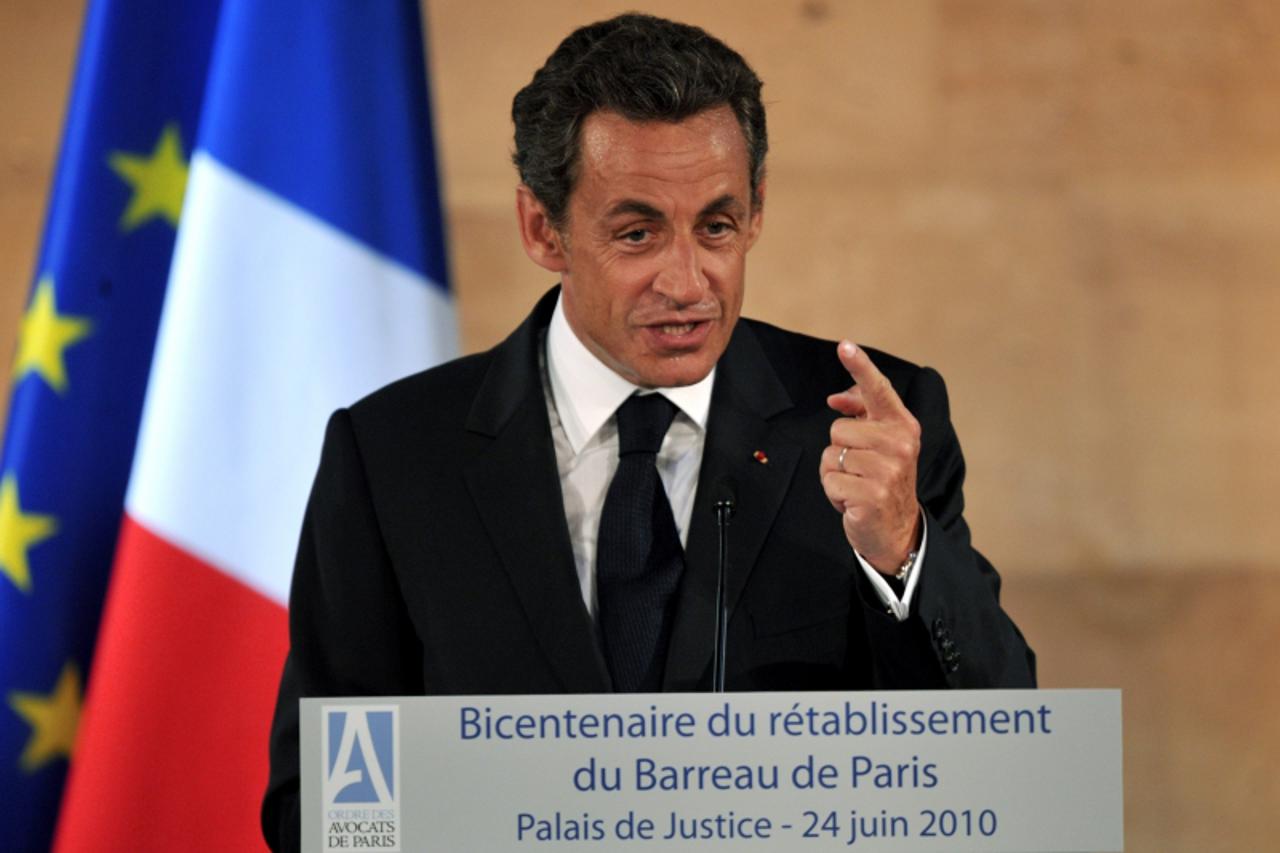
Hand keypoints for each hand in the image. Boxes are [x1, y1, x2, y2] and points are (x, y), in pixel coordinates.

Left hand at [820, 341, 922, 573]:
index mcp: (903, 427)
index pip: (878, 390)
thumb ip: (863, 416)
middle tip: (860, 471)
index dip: (860, 366)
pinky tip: (853, 502)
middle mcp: (900, 444)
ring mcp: (887, 470)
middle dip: (839, 450)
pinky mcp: (870, 495)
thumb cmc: (883, 481)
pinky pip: (829, 481)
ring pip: (830, 455)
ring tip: (857, 486)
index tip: (844, 345)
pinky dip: (834, 494)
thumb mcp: (880, 445)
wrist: (897, 530)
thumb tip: (837, 398)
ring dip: (835, 474)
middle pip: (838, 428)